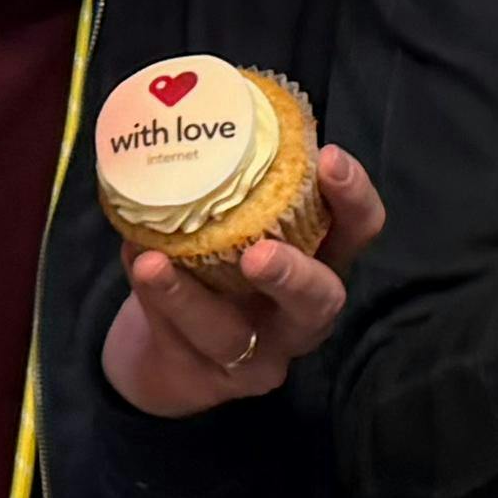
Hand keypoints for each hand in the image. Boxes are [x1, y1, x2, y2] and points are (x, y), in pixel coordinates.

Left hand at [100, 141, 383, 417]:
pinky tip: (139, 268)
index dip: (353, 197)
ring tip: (154, 261)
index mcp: (319, 261)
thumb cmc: (206, 271)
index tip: (328, 158)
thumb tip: (187, 114)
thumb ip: (226, 189)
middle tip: (259, 255)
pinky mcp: (215, 382)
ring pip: (234, 332)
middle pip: (321, 300)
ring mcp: (263, 356)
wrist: (165, 355)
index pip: (358, 229)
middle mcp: (303, 313)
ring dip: (191, 295)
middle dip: (294, 276)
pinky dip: (158, 302)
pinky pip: (185, 342)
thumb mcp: (227, 227)